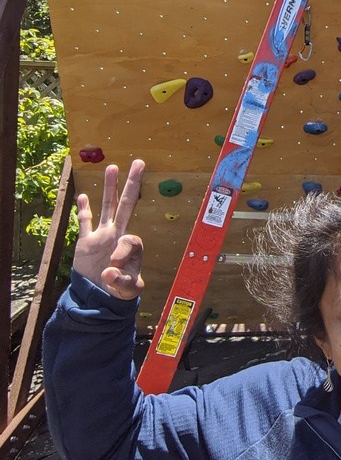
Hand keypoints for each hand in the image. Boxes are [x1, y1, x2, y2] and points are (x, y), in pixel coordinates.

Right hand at [74, 160, 145, 299]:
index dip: (122, 254)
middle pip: (126, 204)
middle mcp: (118, 234)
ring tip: (112, 167)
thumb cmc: (120, 292)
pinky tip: (82, 195)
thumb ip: (122, 281)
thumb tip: (108, 271)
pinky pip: (85, 222)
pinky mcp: (87, 242)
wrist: (101, 296)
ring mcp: (102, 236)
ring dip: (109, 188)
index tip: (113, 270)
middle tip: (139, 163)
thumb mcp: (128, 290)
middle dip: (132, 184)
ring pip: (107, 206)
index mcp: (131, 245)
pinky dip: (84, 210)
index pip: (131, 240)